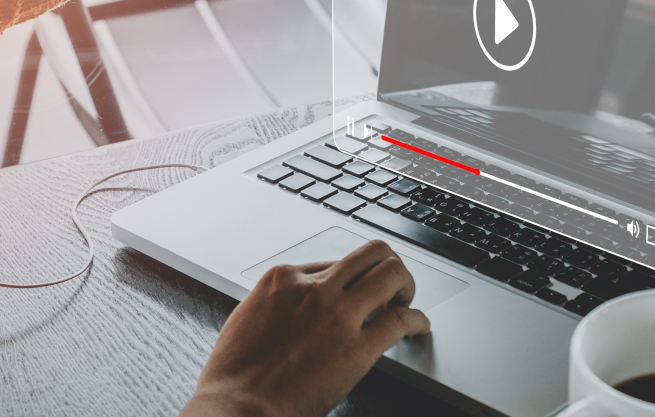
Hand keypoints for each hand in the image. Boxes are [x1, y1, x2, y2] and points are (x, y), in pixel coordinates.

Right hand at [181, 240, 430, 416]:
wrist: (239, 407)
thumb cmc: (236, 374)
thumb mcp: (248, 316)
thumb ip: (278, 302)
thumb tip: (297, 303)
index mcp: (284, 278)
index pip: (335, 261)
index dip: (351, 279)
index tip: (358, 292)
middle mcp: (314, 288)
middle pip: (371, 253)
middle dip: (388, 267)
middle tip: (392, 288)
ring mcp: (337, 315)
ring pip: (391, 274)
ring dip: (406, 286)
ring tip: (407, 302)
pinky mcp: (357, 347)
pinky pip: (401, 320)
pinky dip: (417, 320)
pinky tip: (418, 326)